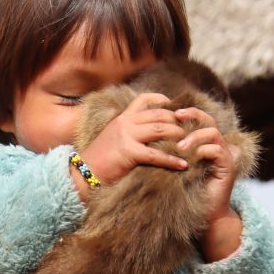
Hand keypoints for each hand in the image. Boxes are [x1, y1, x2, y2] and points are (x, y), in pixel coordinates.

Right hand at [72, 93, 187, 199]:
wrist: (82, 173)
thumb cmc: (100, 159)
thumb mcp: (114, 138)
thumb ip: (131, 132)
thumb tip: (151, 134)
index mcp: (123, 118)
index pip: (144, 100)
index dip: (162, 100)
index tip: (175, 107)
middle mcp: (126, 122)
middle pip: (159, 115)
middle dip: (178, 122)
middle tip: (190, 130)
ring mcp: (127, 136)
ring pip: (161, 130)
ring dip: (179, 136)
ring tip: (191, 144)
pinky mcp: (129, 152)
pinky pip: (157, 154)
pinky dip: (172, 160)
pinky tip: (183, 164)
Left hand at [174, 108, 243, 261]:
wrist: (202, 214)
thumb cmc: (184, 191)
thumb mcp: (172, 167)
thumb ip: (167, 151)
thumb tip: (147, 137)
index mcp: (203, 143)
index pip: (198, 118)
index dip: (185, 112)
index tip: (167, 112)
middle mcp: (215, 145)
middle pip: (208, 119)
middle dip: (193, 115)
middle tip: (176, 117)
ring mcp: (223, 155)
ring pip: (213, 133)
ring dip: (195, 136)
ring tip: (179, 146)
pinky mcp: (228, 166)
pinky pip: (218, 150)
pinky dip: (202, 151)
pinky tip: (189, 159)